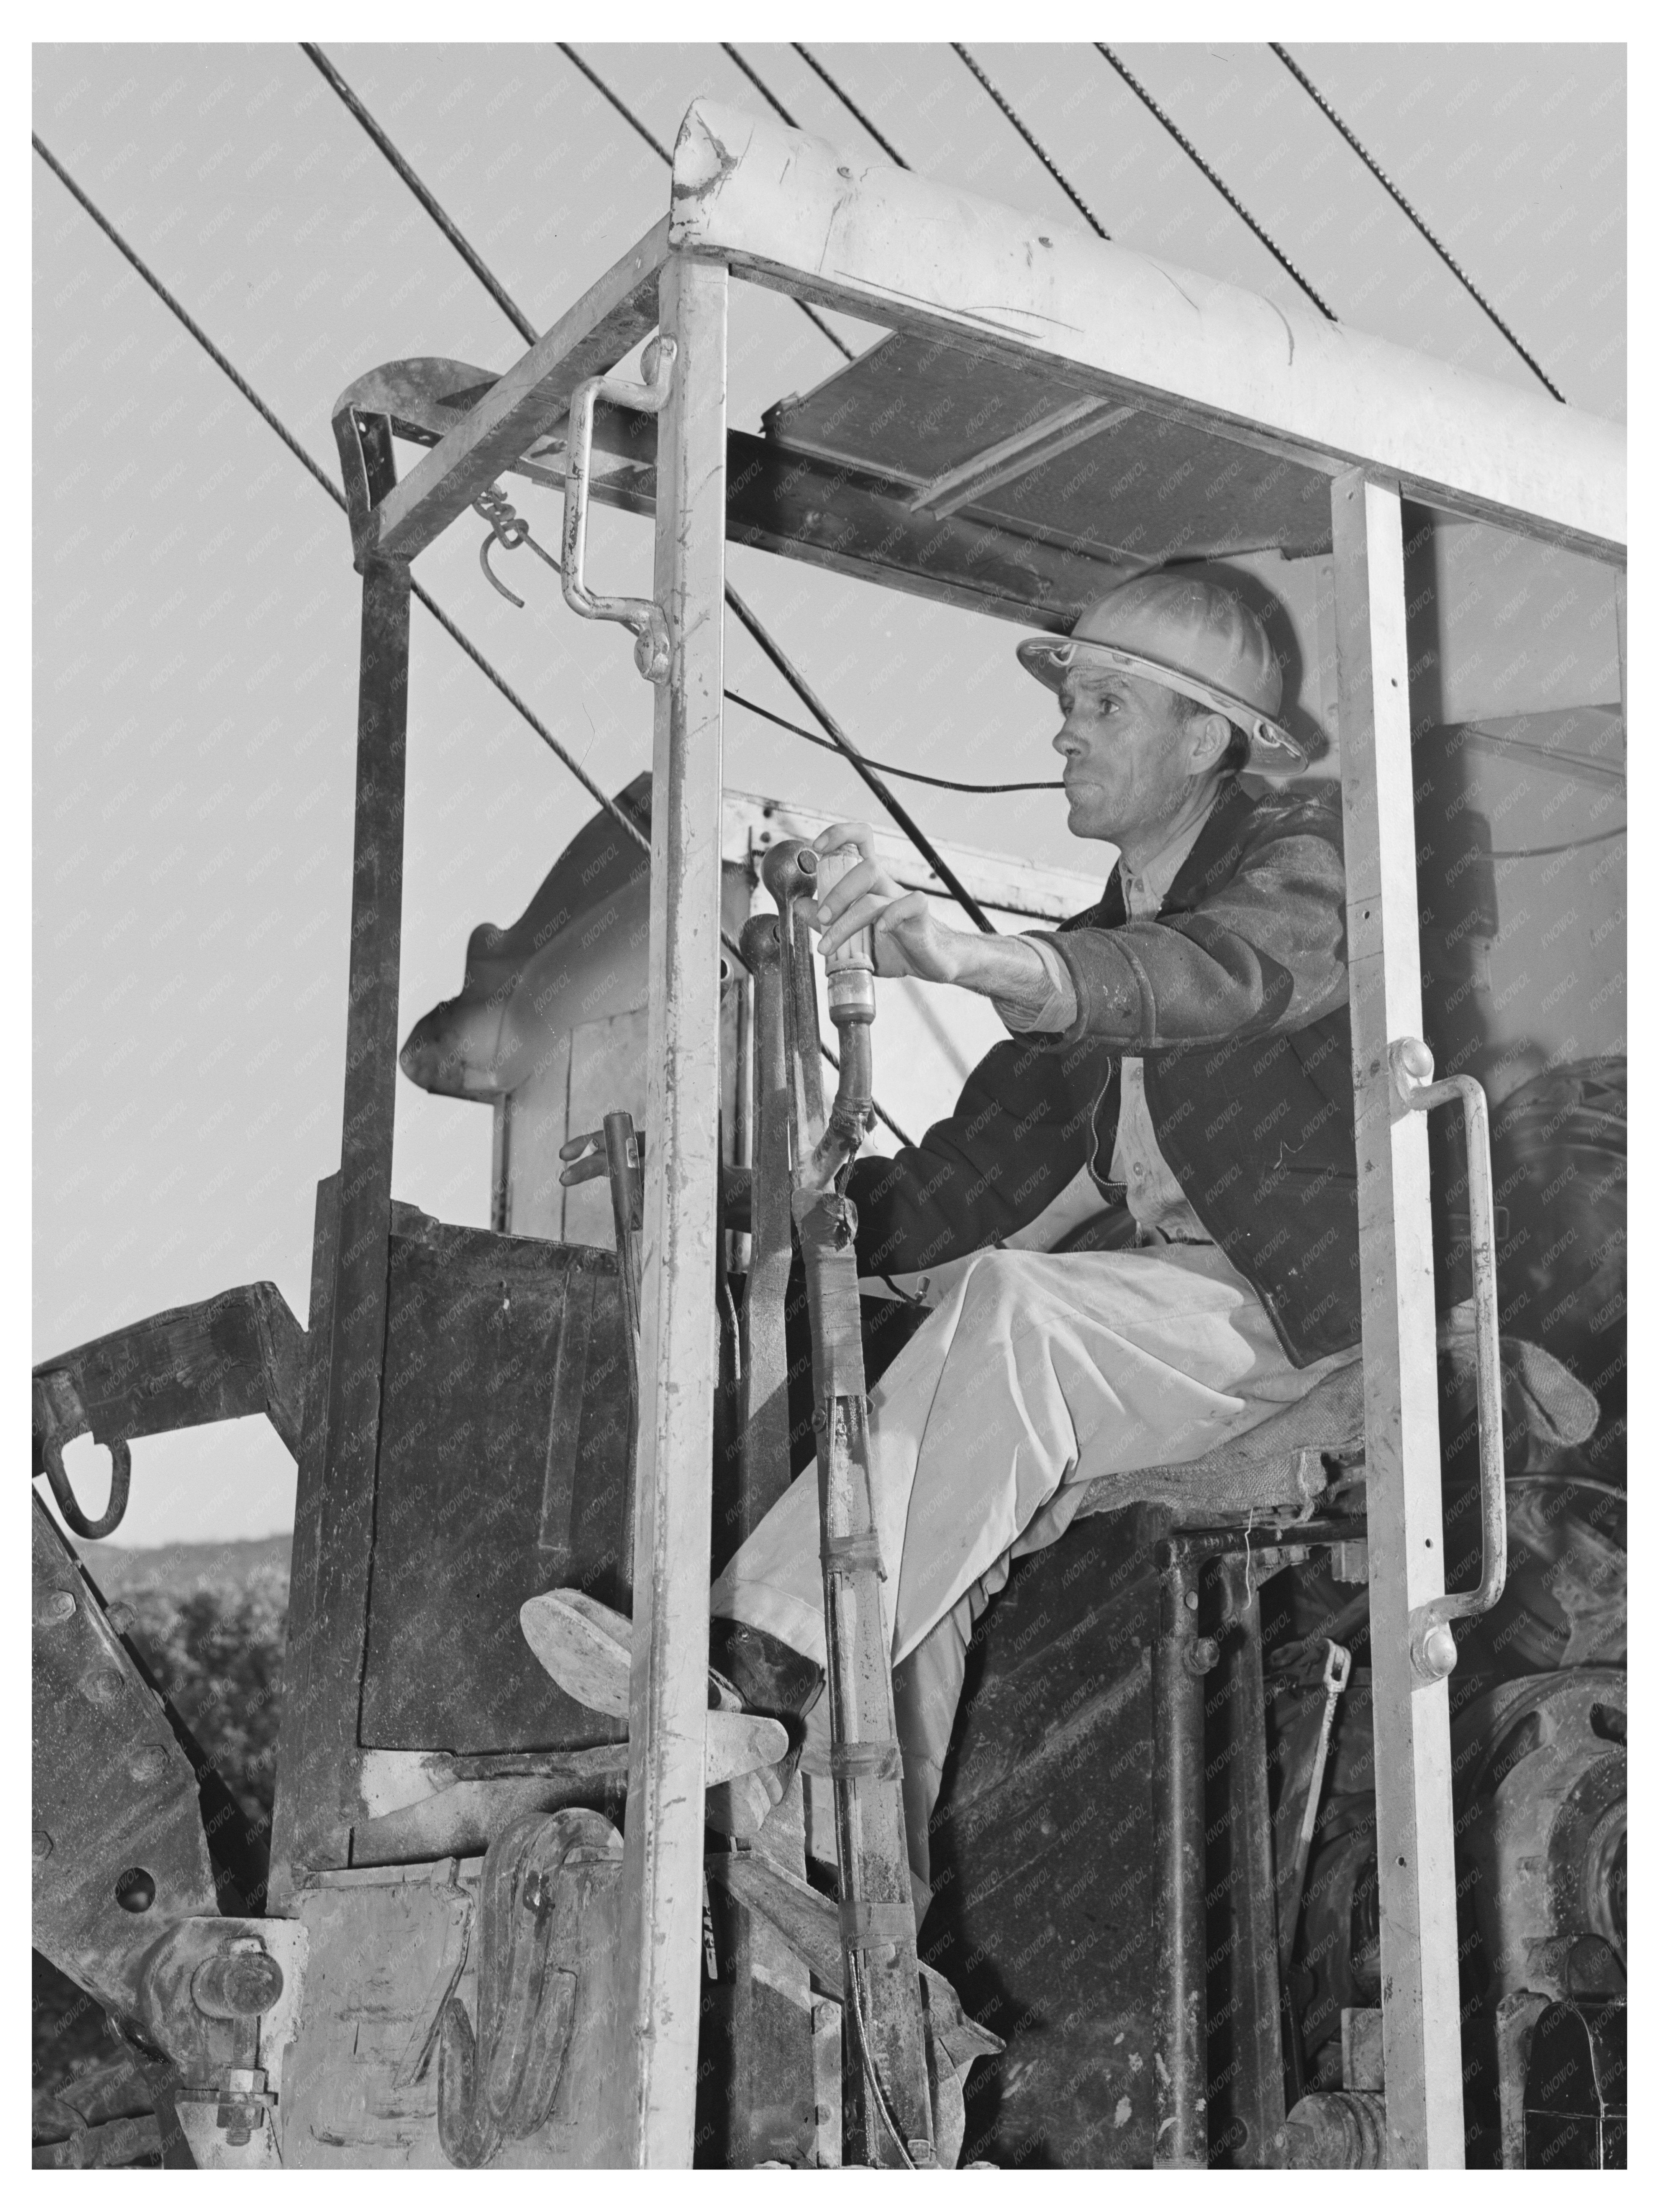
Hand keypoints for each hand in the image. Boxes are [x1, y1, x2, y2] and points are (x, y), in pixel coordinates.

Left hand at [807, 821, 968, 984]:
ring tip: (830, 943)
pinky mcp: (920, 916)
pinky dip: (891, 917)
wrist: (931, 962)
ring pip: (875, 895)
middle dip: (837, 893)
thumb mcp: (854, 936)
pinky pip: (908, 905)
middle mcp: (887, 886)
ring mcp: (904, 900)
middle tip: (822, 919)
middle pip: (866, 867)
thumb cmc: (894, 946)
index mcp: (871, 885)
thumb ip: (828, 921)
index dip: (840, 834)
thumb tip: (800, 905)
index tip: (818, 846)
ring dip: (848, 919)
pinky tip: (880, 932)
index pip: (861, 842)